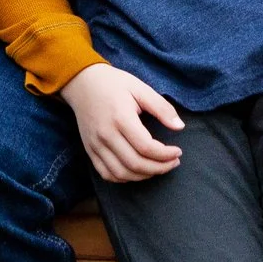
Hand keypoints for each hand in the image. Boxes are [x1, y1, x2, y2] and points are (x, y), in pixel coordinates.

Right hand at [62, 63, 185, 182]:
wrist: (82, 83)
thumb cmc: (114, 83)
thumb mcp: (140, 88)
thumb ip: (161, 107)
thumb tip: (180, 127)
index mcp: (120, 117)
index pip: (146, 147)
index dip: (165, 155)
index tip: (178, 152)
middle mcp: (106, 134)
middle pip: (135, 164)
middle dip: (159, 168)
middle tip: (173, 163)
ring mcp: (95, 145)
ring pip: (121, 173)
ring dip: (143, 176)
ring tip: (158, 168)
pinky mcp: (89, 150)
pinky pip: (106, 174)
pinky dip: (124, 178)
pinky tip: (137, 171)